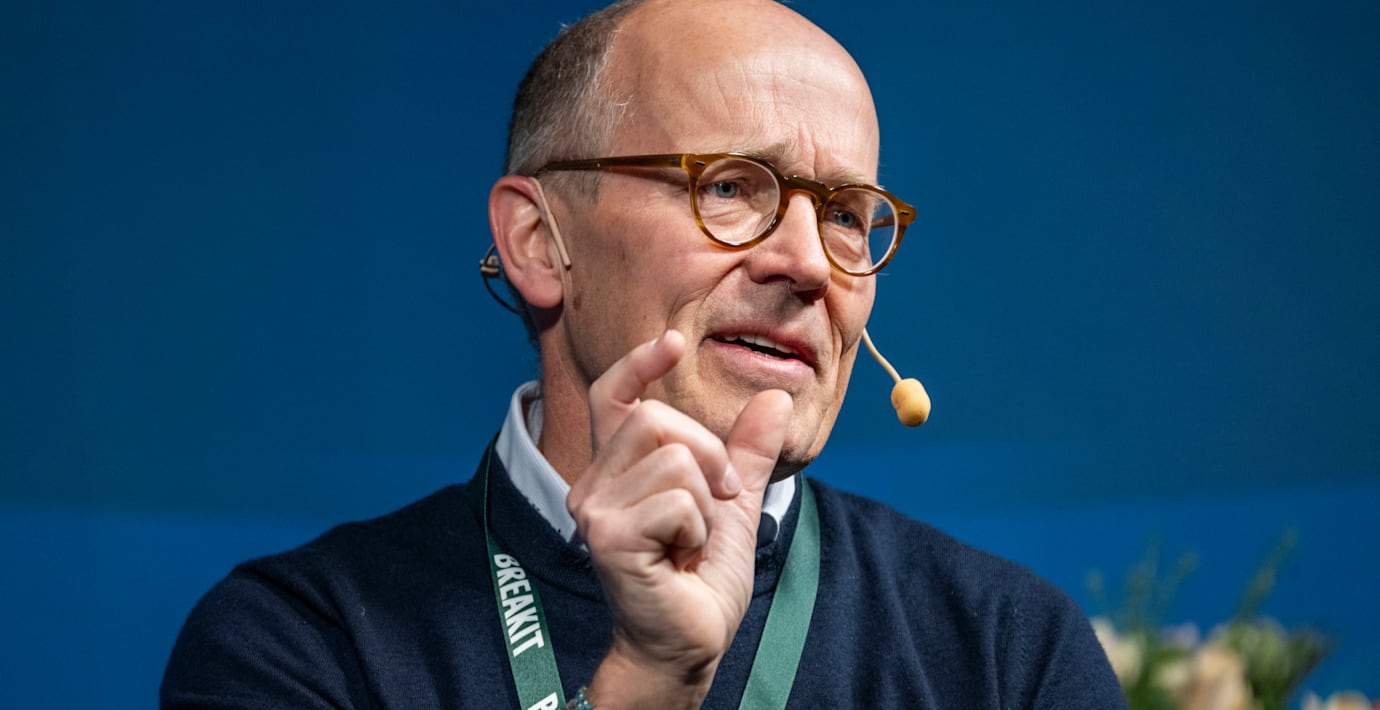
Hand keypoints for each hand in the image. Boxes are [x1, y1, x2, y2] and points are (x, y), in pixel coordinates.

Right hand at [567, 330, 793, 707]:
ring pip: (671, 456)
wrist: (688, 643)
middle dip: (708, 453)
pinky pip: (677, 500)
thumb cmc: (699, 580)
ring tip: (695, 539)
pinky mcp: (608, 537)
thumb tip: (776, 397)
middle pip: (654, 419)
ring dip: (706, 500)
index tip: (674, 344)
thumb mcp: (734, 504)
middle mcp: (593, 484)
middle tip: (721, 499)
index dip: (639, 364)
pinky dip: (699, 529)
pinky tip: (684, 558)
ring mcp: (594, 510)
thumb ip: (747, 454)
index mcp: (617, 471)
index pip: (613, 397)